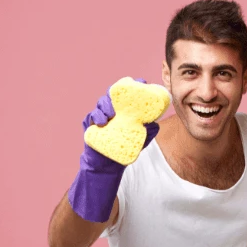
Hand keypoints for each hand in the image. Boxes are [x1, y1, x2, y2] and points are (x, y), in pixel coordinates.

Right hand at [68, 78, 159, 222]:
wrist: (108, 164)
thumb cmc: (124, 146)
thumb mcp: (140, 139)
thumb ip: (149, 131)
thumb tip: (156, 123)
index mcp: (123, 108)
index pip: (127, 93)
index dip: (133, 85)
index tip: (140, 83)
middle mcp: (111, 109)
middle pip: (112, 94)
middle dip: (116, 93)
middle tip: (123, 99)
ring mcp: (100, 116)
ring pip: (101, 104)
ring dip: (105, 105)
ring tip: (111, 113)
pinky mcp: (90, 125)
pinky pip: (90, 117)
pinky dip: (95, 117)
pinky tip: (101, 121)